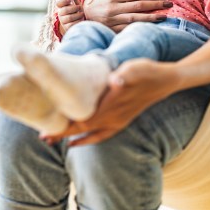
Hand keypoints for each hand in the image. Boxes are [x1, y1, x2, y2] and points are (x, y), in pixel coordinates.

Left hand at [41, 58, 178, 145]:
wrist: (167, 80)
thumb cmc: (148, 72)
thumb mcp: (136, 68)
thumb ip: (125, 76)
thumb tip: (115, 80)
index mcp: (113, 106)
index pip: (84, 120)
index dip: (65, 126)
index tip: (48, 129)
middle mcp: (115, 118)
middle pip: (82, 129)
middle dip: (62, 134)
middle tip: (42, 137)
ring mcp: (118, 121)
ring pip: (90, 134)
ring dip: (71, 137)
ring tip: (52, 140)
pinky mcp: (121, 120)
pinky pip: (101, 134)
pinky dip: (87, 139)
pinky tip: (77, 140)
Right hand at [56, 0, 83, 33]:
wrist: (79, 24)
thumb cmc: (77, 12)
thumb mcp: (76, 5)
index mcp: (62, 7)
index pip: (58, 3)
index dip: (63, 1)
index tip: (69, 0)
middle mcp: (60, 14)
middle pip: (65, 10)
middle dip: (74, 8)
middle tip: (80, 7)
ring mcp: (63, 22)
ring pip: (69, 17)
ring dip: (77, 15)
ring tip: (82, 14)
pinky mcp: (67, 28)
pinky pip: (72, 24)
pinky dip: (78, 21)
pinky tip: (81, 20)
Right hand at [82, 0, 171, 32]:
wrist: (82, 15)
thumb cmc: (98, 0)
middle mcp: (112, 8)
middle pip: (139, 5)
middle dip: (155, 4)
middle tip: (169, 3)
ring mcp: (112, 20)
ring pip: (135, 18)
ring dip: (151, 17)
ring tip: (164, 15)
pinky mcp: (112, 30)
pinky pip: (129, 28)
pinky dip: (141, 26)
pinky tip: (151, 25)